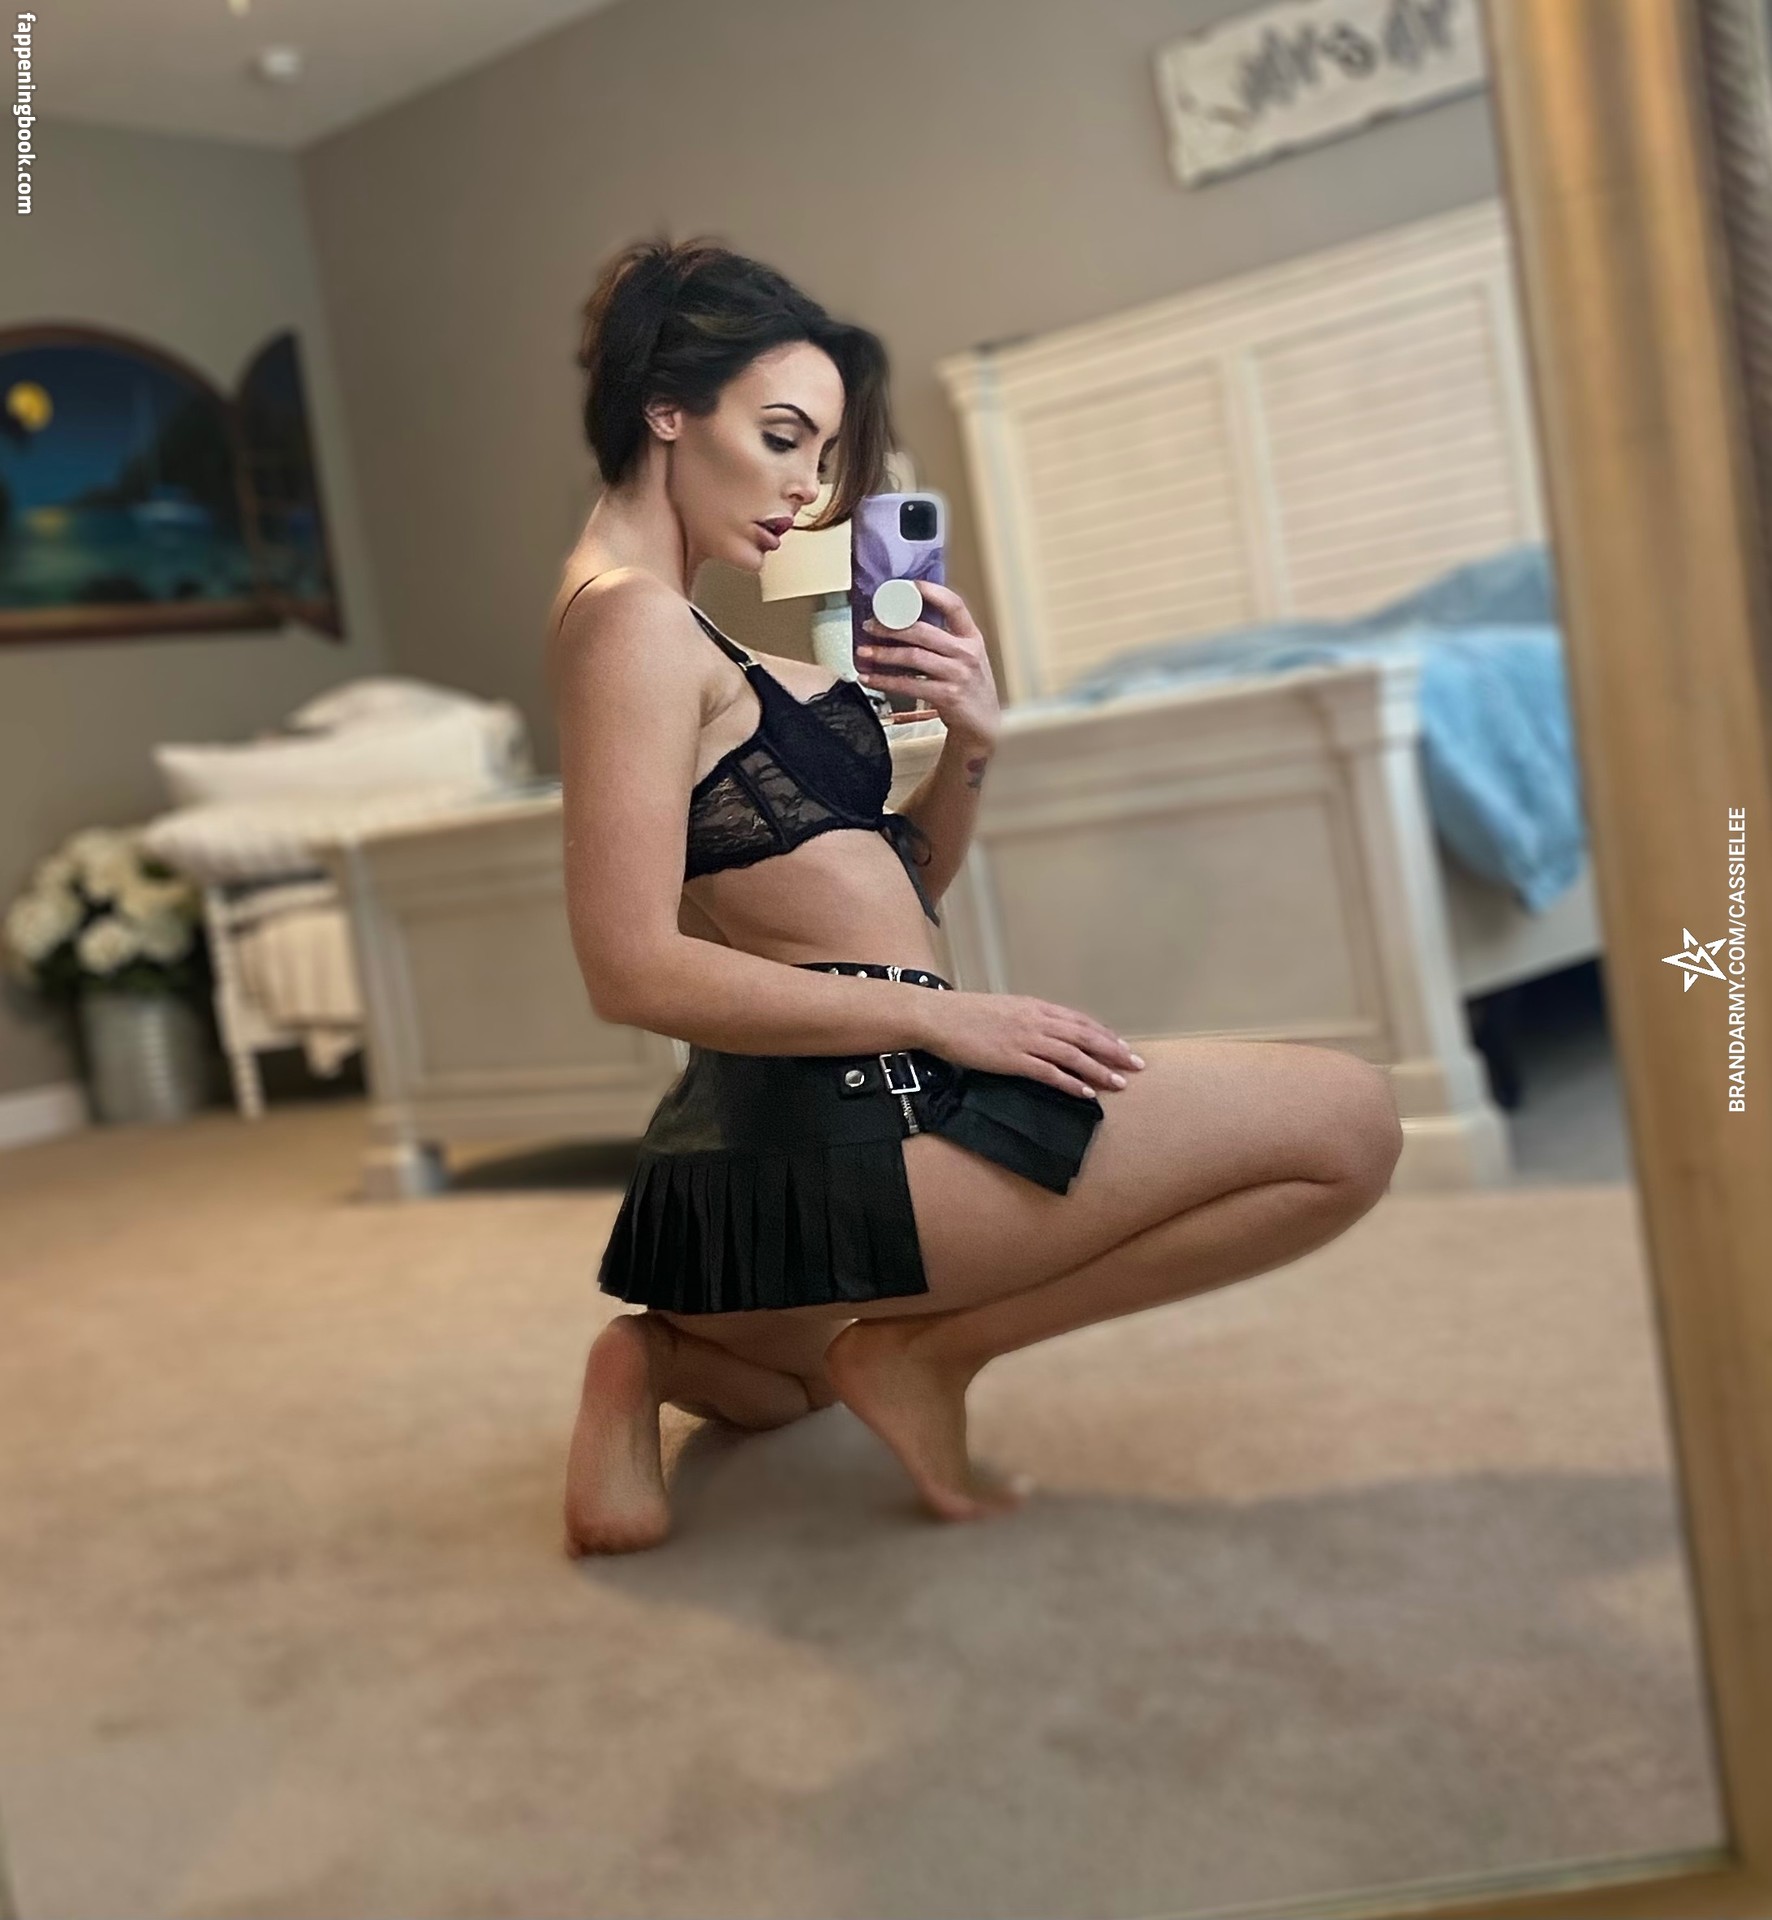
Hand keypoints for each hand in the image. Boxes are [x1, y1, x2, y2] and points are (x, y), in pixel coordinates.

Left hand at [856, 579, 1000, 747]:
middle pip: (923, 631)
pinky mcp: (947, 695)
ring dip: (884, 654)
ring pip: (913, 657)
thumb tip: (905, 624)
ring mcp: (958, 674)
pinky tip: (870, 678)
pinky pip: (909, 685)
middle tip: (870, 626)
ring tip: (863, 652)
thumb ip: (945, 641)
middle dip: (891, 627)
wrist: (984, 724)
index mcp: (971, 637)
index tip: (908, 585)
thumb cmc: (969, 687)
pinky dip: (885, 681)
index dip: (932, 592)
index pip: (954, 605)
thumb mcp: (967, 658)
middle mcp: (966, 652)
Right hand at [916, 988, 1145, 1099]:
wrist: (940, 1017)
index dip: (1104, 1034)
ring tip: (1119, 1082)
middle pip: (1085, 1037)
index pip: (1079, 1021)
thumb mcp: (1004, 1009)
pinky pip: (1050, 1073)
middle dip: (1113, 1051)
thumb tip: (1045, 1032)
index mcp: (1036, 1007)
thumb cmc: (966, 1014)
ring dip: (1099, 1070)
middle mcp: (1037, 1021)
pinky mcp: (1013, 1059)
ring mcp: (1026, 1040)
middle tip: (1135, 1064)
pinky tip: (1086, 1093)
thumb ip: (1027, 1019)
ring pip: (1073, 1055)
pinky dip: (1071, 1083)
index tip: (1121, 1046)